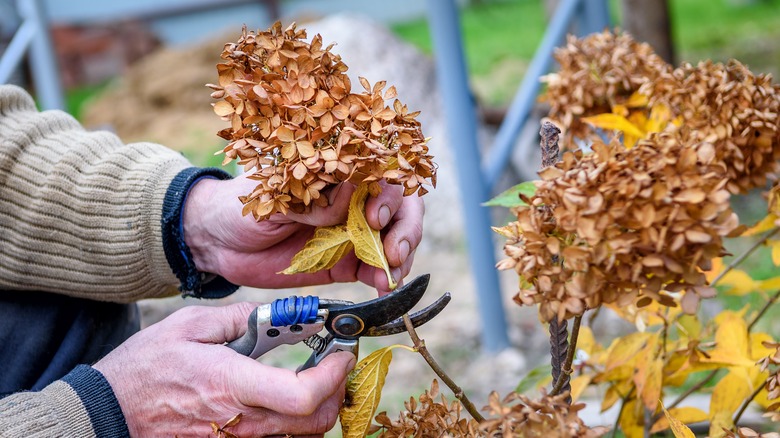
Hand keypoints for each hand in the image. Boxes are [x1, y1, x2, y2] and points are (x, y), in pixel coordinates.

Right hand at [93, 303, 354, 436]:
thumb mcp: (188, 326)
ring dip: (318, 408)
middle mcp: (241, 421)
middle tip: (334, 364)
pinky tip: (284, 398)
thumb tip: (274, 315)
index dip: (333, 375)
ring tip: (314, 379)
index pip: (304, 395)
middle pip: (315, 421)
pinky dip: (293, 422)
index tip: (340, 353)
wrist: (109, 413)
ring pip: (300, 435)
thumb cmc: (144, 369)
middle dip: (336, 391)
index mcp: (233, 384)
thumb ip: (239, 318)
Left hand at [183, 173, 423, 294]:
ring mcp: (350, 231)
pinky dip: (385, 278)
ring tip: (391, 275)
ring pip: (393, 238)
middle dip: (405, 228)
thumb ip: (312, 200)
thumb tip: (351, 195)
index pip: (381, 174)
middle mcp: (351, 199)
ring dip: (401, 256)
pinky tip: (384, 287)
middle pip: (399, 206)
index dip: (388, 195)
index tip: (375, 217)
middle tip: (394, 252)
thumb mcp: (275, 195)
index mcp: (337, 173)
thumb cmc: (242, 204)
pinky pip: (375, 269)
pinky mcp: (344, 263)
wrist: (217, 242)